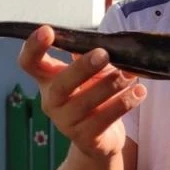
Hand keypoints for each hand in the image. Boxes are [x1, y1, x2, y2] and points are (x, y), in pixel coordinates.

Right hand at [17, 25, 146, 160]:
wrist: (100, 139)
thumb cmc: (93, 96)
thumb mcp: (90, 74)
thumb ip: (92, 58)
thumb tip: (104, 46)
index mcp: (49, 80)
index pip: (30, 63)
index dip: (33, 47)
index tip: (47, 30)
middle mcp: (52, 101)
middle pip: (60, 85)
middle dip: (82, 68)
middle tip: (103, 54)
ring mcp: (67, 122)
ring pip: (85, 103)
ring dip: (110, 85)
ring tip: (129, 74)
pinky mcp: (86, 138)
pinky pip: (105, 119)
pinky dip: (124, 103)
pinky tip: (139, 92)